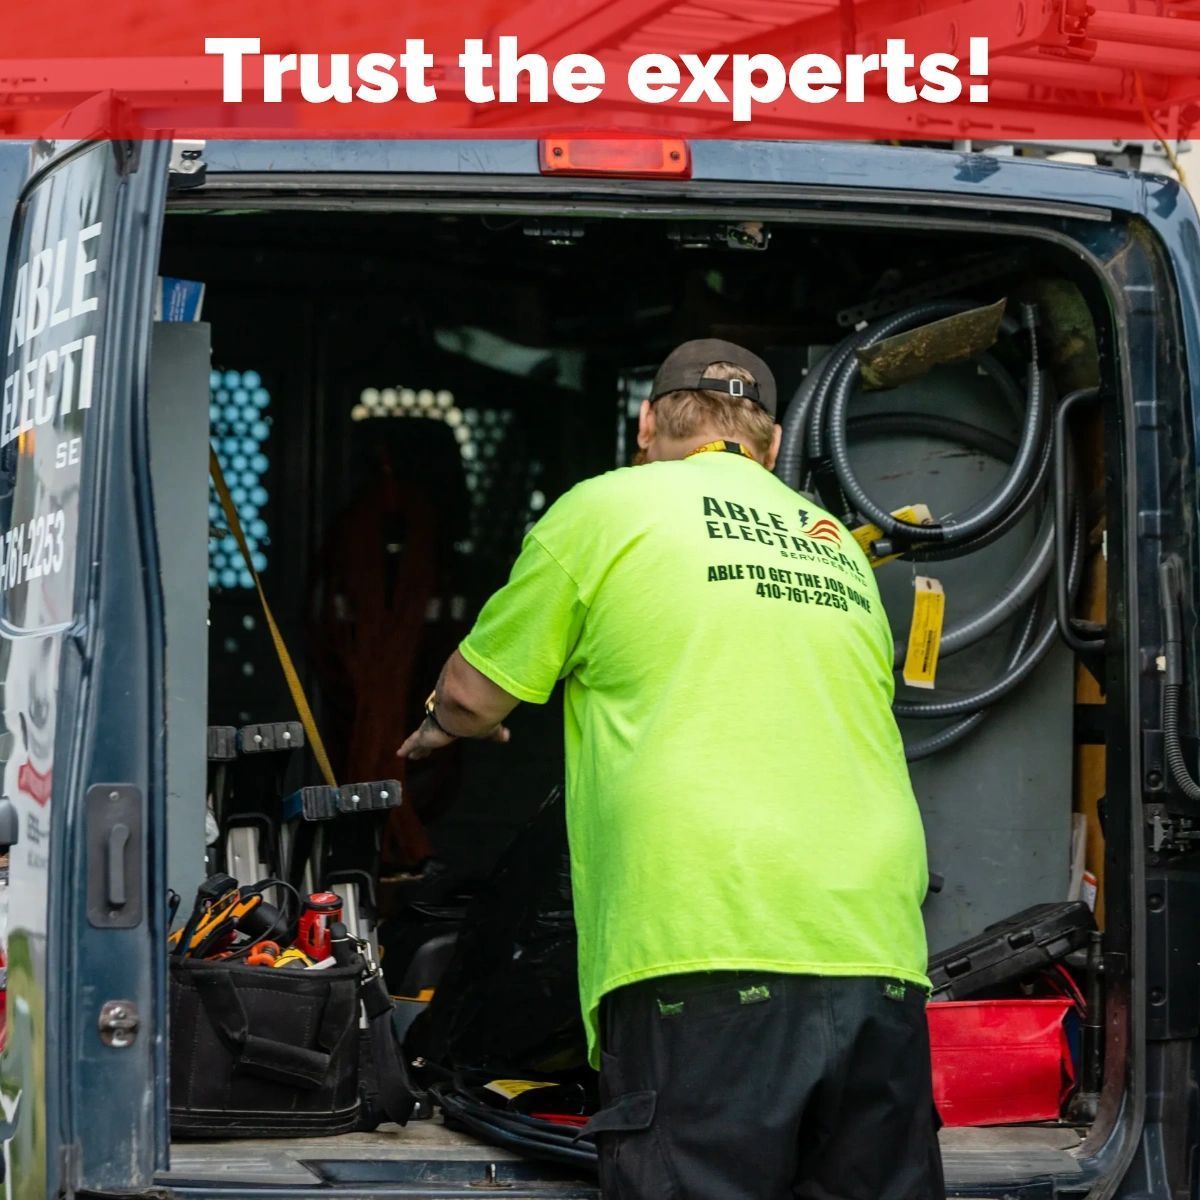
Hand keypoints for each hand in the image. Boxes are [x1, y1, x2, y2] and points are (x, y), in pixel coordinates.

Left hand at [396, 718, 511, 760]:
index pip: (448, 727)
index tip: (443, 733)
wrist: (464, 710)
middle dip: (427, 740)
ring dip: (416, 746)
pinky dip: (406, 748)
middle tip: (422, 747)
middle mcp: (442, 723)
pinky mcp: (423, 736)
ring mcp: (431, 729)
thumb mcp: (488, 727)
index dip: (445, 731)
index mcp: (456, 721)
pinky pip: (412, 743)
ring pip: (421, 739)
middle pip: (433, 732)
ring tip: (410, 753)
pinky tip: (399, 753)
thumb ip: (495, 732)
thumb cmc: (477, 717)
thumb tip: (507, 736)